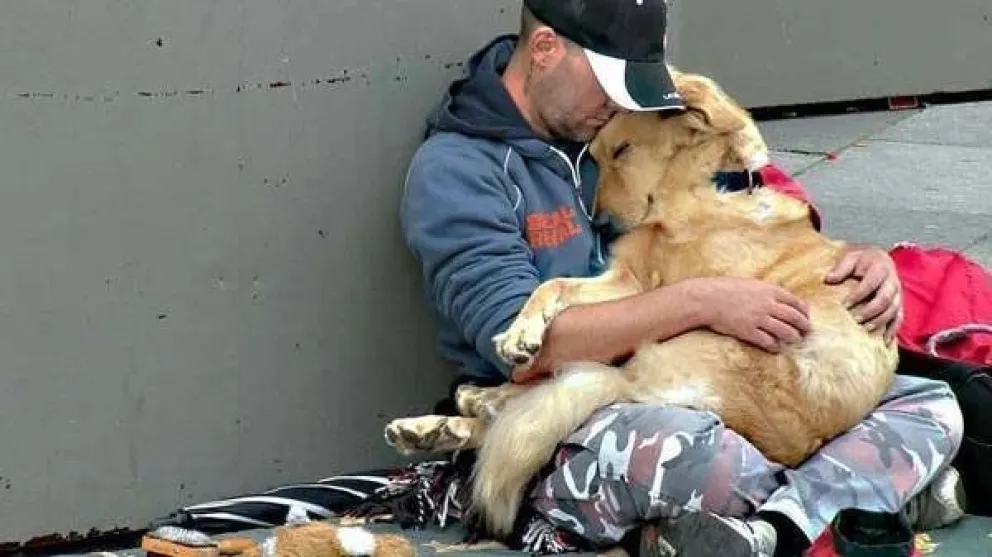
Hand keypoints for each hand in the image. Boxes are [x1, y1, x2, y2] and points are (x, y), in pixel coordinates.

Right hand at [689, 277, 811, 352]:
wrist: (705, 298)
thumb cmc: (724, 288)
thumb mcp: (749, 283)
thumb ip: (765, 290)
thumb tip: (778, 296)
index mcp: (769, 290)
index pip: (795, 301)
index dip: (804, 311)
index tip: (806, 316)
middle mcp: (767, 305)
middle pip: (794, 317)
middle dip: (804, 326)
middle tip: (807, 331)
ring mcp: (758, 319)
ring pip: (785, 331)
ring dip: (793, 337)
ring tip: (795, 340)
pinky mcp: (748, 331)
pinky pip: (767, 341)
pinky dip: (774, 346)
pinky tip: (775, 348)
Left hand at [825, 247, 902, 342]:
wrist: (880, 259)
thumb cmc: (862, 260)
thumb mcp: (850, 257)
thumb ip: (841, 267)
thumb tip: (829, 279)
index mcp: (881, 268)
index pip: (871, 283)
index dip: (858, 295)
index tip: (844, 305)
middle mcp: (892, 282)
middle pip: (884, 299)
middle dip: (869, 311)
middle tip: (854, 319)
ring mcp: (898, 294)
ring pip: (893, 310)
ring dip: (880, 321)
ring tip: (865, 329)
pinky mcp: (899, 304)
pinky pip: (899, 318)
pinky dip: (893, 330)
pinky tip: (884, 341)